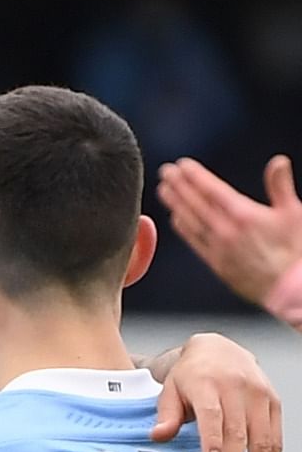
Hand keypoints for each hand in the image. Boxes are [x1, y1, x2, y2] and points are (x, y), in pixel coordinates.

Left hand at [149, 333, 281, 451]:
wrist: (219, 350)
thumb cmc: (192, 374)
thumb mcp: (171, 388)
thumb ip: (166, 414)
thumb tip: (158, 436)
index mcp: (207, 383)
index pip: (212, 414)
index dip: (213, 440)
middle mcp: (237, 388)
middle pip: (240, 433)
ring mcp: (259, 396)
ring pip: (264, 441)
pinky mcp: (274, 405)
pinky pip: (276, 440)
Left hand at [157, 155, 301, 304]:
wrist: (290, 290)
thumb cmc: (296, 250)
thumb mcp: (294, 213)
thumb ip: (281, 186)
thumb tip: (277, 161)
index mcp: (243, 215)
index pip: (212, 190)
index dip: (195, 176)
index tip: (181, 165)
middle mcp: (226, 230)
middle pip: (195, 202)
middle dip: (179, 184)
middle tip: (165, 171)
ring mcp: (218, 248)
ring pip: (190, 220)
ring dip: (175, 203)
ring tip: (164, 189)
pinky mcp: (215, 263)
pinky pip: (193, 241)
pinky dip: (182, 227)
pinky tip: (175, 217)